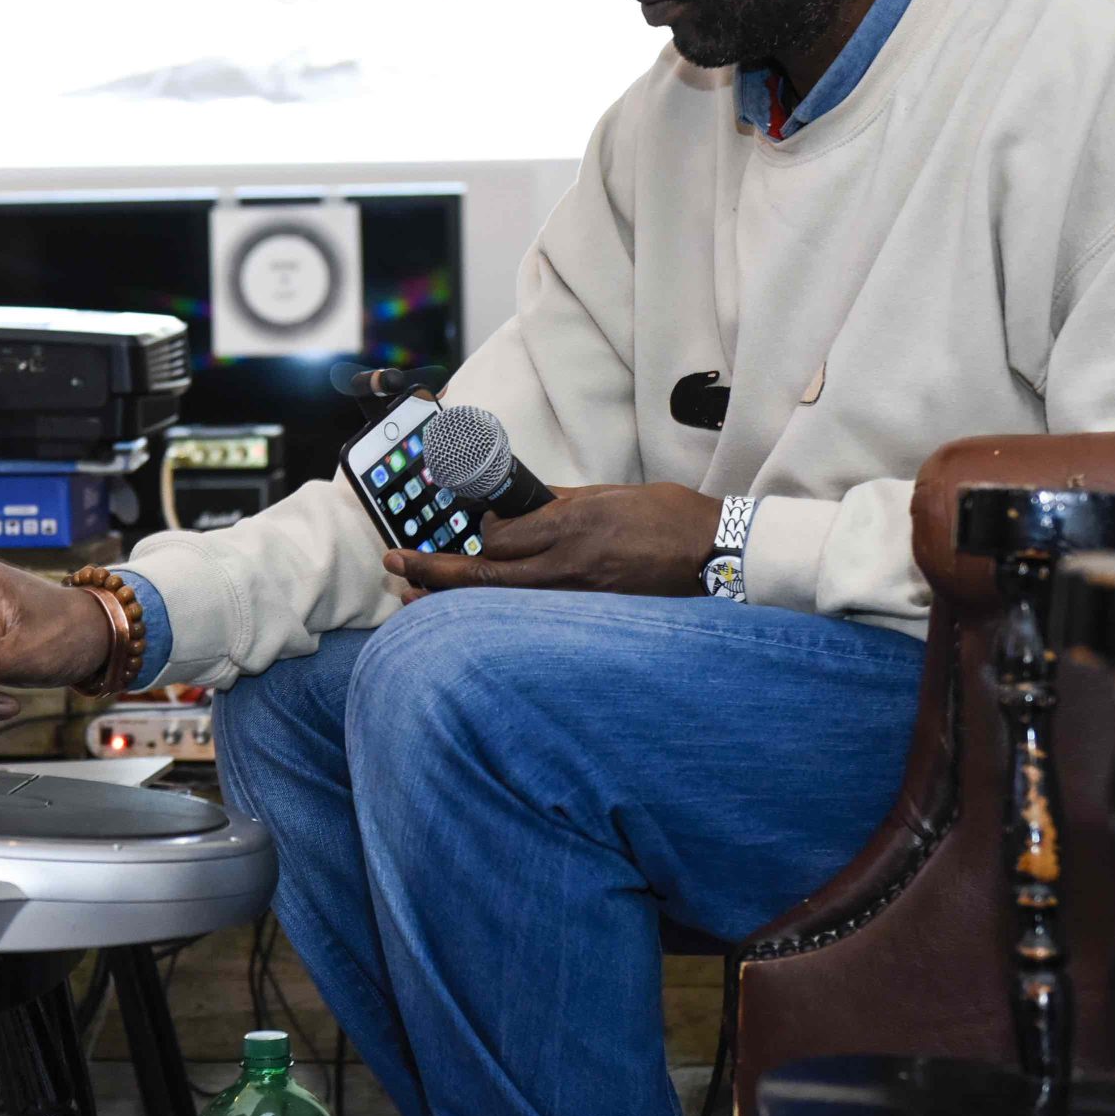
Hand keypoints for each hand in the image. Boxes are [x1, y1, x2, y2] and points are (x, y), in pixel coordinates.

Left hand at [382, 482, 718, 596]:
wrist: (719, 557)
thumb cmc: (671, 520)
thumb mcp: (611, 495)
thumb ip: (562, 503)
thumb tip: (522, 508)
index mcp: (572, 523)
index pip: (498, 536)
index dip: (474, 536)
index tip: (466, 531)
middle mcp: (568, 563)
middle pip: (483, 574)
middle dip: (431, 571)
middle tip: (395, 564)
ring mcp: (579, 597)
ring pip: (499, 603)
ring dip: (452, 599)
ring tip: (412, 595)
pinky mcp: (592, 617)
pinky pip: (531, 619)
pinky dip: (495, 617)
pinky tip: (472, 617)